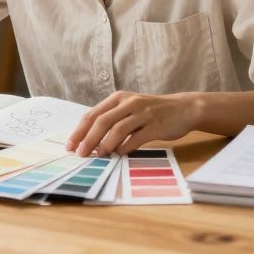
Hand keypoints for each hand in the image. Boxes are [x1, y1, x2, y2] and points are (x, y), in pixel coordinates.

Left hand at [65, 91, 200, 156]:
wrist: (183, 108)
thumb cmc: (152, 111)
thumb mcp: (129, 108)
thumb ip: (112, 119)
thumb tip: (89, 140)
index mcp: (118, 98)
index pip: (92, 114)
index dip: (79, 131)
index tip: (70, 146)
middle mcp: (129, 103)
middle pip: (102, 121)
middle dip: (88, 139)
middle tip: (80, 154)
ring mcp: (143, 114)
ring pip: (117, 129)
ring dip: (105, 145)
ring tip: (98, 156)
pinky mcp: (155, 126)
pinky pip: (136, 138)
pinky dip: (125, 148)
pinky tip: (118, 155)